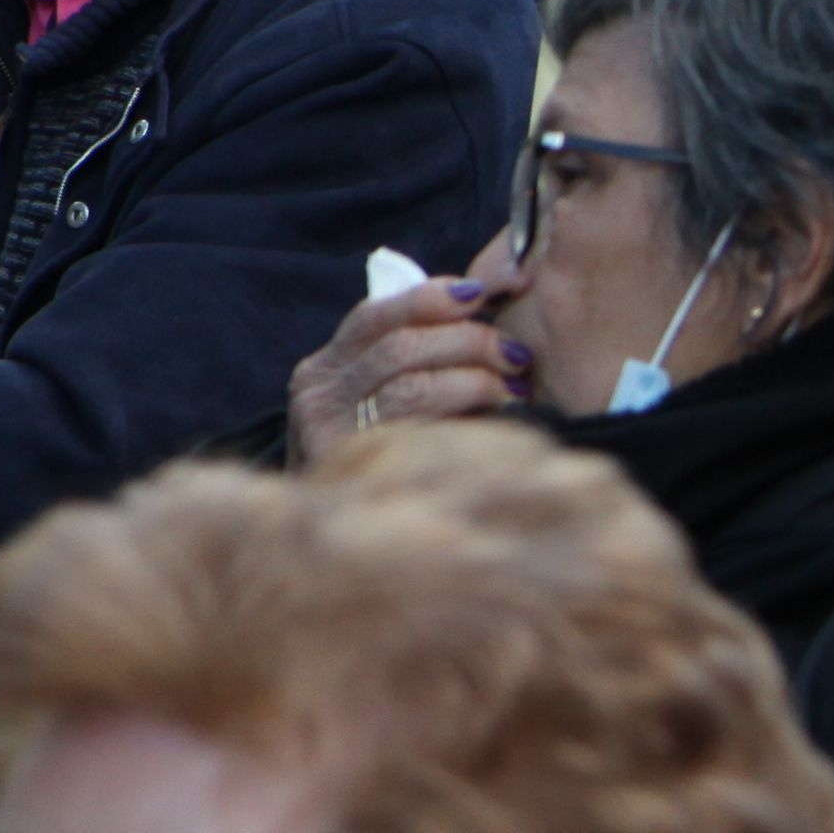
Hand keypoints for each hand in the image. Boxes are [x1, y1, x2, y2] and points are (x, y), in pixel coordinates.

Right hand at [289, 271, 529, 462]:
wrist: (332, 537)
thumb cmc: (374, 454)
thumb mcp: (373, 400)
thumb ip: (412, 355)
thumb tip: (480, 298)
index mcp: (323, 369)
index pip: (375, 315)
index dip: (431, 298)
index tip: (479, 295)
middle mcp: (317, 398)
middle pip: (401, 347)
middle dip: (469, 342)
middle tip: (516, 355)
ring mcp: (328, 437)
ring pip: (413, 387)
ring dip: (475, 381)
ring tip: (513, 389)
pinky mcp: (354, 474)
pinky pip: (421, 435)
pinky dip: (466, 420)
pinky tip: (496, 424)